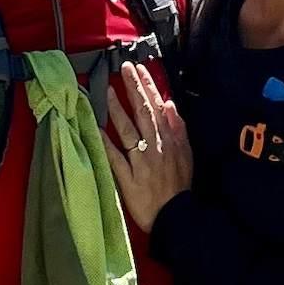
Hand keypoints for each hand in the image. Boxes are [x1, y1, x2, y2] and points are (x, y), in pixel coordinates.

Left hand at [105, 59, 192, 230]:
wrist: (176, 216)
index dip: (148, 87)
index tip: (138, 69)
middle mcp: (155, 147)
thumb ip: (179, 128)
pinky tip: (96, 128)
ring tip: (107, 91)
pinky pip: (116, 158)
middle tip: (123, 68)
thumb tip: (169, 104)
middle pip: (143, 113)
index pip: (157, 108)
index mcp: (169, 140)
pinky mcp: (129, 178)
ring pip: (129, 131)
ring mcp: (141, 162)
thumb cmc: (179, 186)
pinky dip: (106, 143)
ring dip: (118, 110)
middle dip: (133, 88)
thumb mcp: (187, 154)